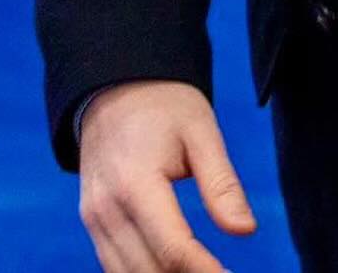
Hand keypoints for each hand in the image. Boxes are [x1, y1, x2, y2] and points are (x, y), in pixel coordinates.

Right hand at [79, 80, 256, 271]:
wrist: (116, 84)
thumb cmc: (165, 105)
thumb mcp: (201, 132)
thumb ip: (221, 184)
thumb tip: (245, 231)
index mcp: (135, 183)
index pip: (173, 248)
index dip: (205, 272)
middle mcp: (106, 208)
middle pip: (148, 270)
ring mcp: (93, 217)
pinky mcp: (91, 221)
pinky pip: (114, 264)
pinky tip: (173, 272)